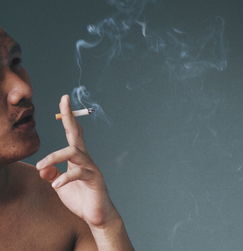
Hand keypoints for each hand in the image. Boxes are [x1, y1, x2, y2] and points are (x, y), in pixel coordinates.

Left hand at [36, 95, 118, 226]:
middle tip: (64, 100)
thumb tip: (41, 167)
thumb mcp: (60, 184)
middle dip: (70, 116)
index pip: (72, 134)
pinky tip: (55, 185)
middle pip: (77, 134)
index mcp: (77, 158)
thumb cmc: (80, 197)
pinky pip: (78, 173)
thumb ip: (51, 174)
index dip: (68, 118)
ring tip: (41, 166)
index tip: (64, 101)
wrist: (96, 214)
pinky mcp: (94, 179)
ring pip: (74, 152)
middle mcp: (85, 158)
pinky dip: (65, 178)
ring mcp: (91, 167)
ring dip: (55, 156)